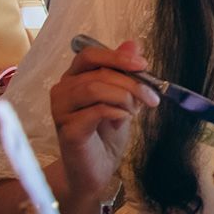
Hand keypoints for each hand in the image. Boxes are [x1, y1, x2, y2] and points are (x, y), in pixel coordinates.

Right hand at [49, 39, 156, 213]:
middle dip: (132, 83)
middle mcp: (63, 90)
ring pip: (95, 88)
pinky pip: (95, 111)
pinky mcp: (67, 129)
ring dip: (124, 97)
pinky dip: (116, 112)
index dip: (117, 56)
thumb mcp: (123, 99)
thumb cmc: (107, 133)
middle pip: (98, 73)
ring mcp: (61, 109)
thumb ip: (125, 74)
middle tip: (152, 98)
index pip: (90, 54)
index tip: (144, 66)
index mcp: (75, 78)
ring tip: (135, 112)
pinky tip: (123, 120)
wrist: (97, 169)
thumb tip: (133, 44)